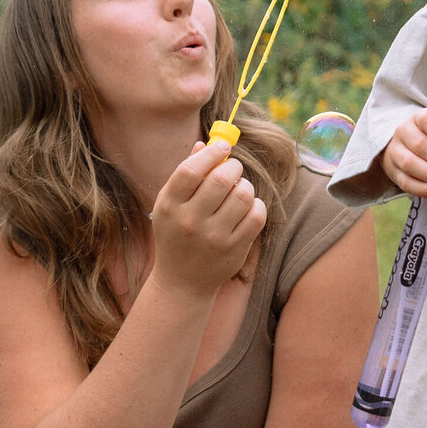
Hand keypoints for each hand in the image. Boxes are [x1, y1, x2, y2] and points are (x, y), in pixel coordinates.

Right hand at [149, 139, 265, 295]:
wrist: (182, 282)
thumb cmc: (176, 234)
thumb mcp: (170, 204)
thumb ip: (186, 174)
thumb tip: (206, 145)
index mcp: (170, 206)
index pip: (191, 170)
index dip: (211, 153)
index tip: (222, 147)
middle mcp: (190, 222)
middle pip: (222, 179)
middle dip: (233, 166)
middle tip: (233, 168)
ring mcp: (214, 238)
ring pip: (244, 195)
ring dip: (245, 186)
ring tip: (238, 190)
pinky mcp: (235, 250)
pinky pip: (257, 215)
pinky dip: (256, 205)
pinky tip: (247, 207)